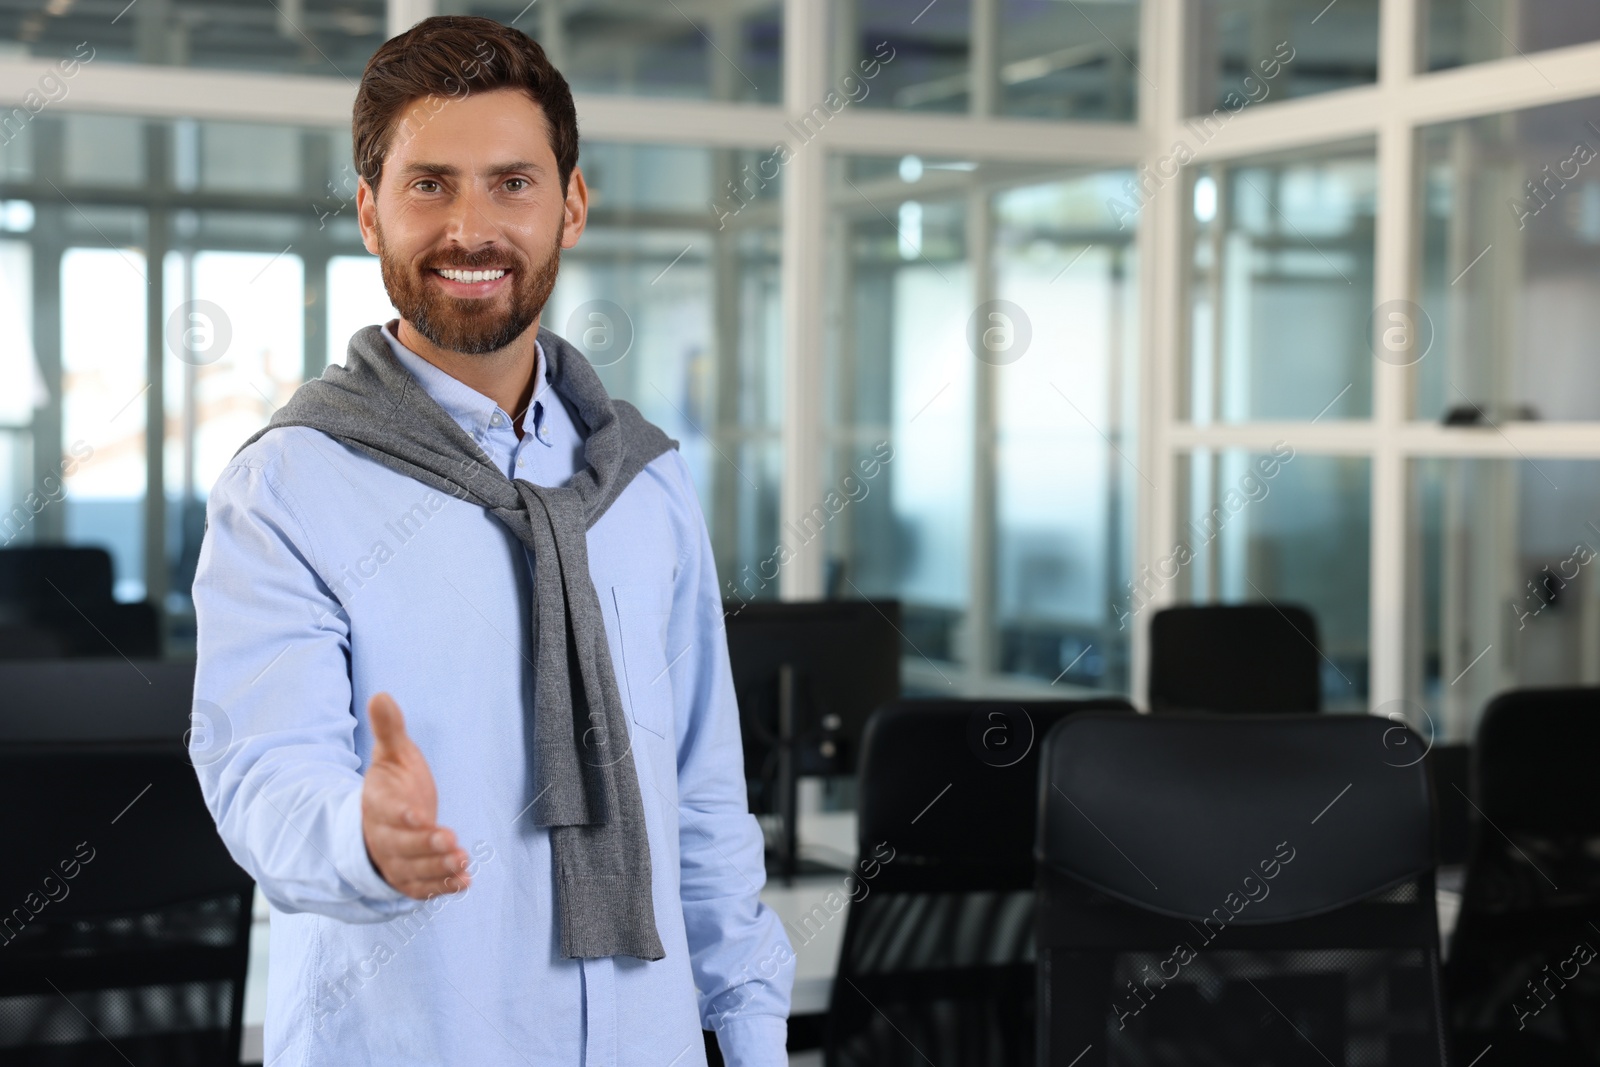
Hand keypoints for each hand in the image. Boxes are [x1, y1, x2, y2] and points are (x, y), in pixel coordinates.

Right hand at [361, 692, 470, 898]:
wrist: (381, 820)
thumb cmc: (392, 784)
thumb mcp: (391, 754)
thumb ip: (389, 730)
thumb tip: (381, 695)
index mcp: (376, 805)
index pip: (386, 812)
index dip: (401, 815)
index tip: (419, 815)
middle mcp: (383, 837)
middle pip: (402, 846)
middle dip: (426, 846)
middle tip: (452, 841)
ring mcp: (395, 860)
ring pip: (413, 870)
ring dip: (438, 869)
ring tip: (463, 862)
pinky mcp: (408, 877)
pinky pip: (423, 887)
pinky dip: (442, 887)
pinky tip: (465, 883)